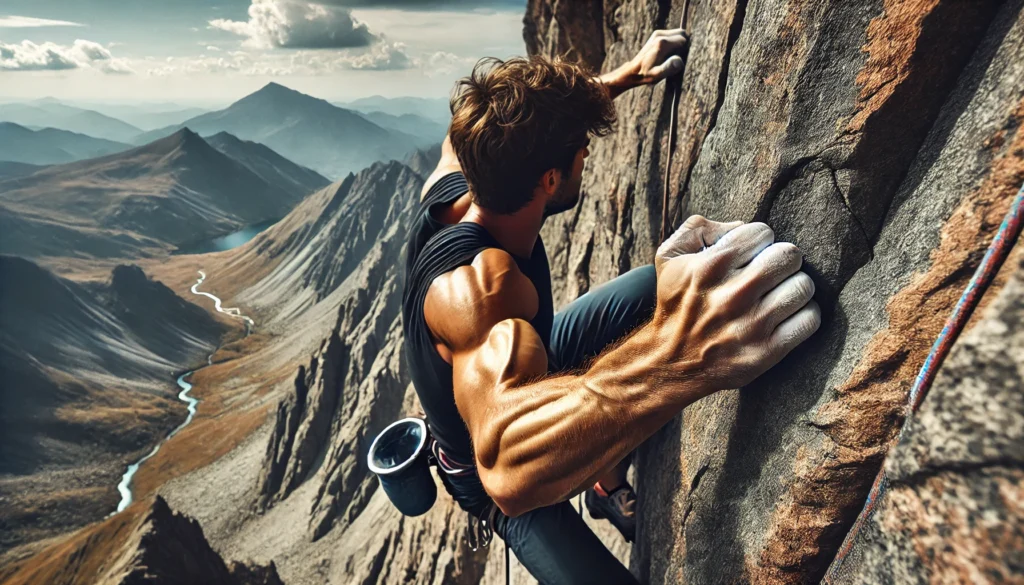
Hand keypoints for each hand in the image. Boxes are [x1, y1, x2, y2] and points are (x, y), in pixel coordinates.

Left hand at [631, 29, 688, 84]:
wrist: (633, 71)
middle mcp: (660, 35)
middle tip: (678, 56)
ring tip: (672, 55)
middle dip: (684, 44)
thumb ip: (669, 68)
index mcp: (662, 43)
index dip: (685, 50)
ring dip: (680, 43)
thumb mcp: (657, 75)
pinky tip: (669, 52)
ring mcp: (657, 33)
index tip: (680, 59)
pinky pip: (673, 34)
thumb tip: (679, 61)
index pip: (684, 41)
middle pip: (682, 34)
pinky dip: (675, 41)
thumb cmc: (646, 74)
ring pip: (678, 33)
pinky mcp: (656, 34)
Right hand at [653, 216, 820, 392]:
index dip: (757, 241)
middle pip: (789, 256)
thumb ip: (698, 227)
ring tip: (779, 294)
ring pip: (803, 287)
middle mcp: (733, 295)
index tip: (749, 256)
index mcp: (710, 266)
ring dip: (794, 287)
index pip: (763, 233)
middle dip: (782, 260)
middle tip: (772, 272)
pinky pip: (809, 320)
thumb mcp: (669, 257)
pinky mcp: (767, 352)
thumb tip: (741, 225)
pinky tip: (786, 315)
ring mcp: (752, 325)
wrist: (671, 362)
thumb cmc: (676, 303)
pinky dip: (804, 315)